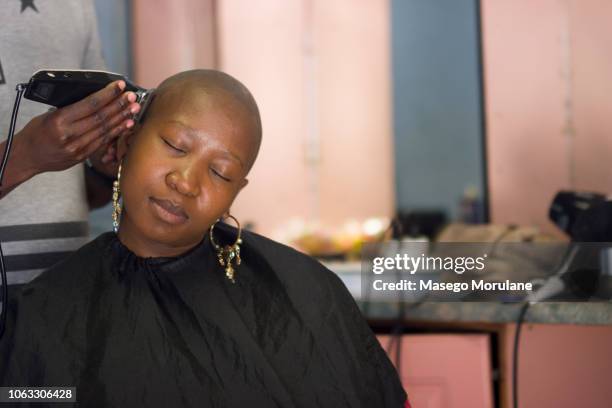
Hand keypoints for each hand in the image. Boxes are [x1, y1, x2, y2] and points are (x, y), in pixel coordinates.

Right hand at [16, 80, 139, 174]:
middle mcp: (69, 135)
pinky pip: (103, 141)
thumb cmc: (36, 132)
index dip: (108, 94)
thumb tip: (96, 98)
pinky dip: (116, 132)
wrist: (27, 157)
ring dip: (122, 118)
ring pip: (105, 130)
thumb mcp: (49, 115)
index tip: (119, 86)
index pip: (90, 105)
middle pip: (101, 118)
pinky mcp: (82, 156)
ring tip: (134, 108)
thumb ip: (71, 108)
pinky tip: (126, 124)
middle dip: (119, 105)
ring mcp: (77, 148)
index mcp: (59, 121)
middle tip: (133, 97)